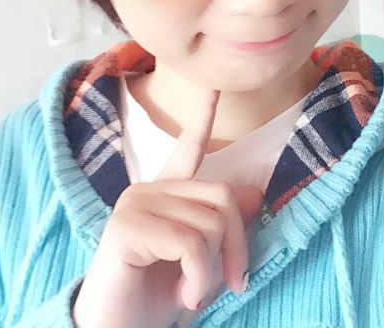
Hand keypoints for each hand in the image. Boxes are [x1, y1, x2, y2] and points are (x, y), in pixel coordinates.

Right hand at [72, 87, 264, 327]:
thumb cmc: (157, 298)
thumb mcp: (203, 262)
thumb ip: (223, 227)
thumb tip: (256, 193)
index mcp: (166, 194)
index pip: (188, 147)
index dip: (203, 114)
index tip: (215, 84)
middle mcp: (148, 190)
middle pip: (223, 196)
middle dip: (237, 247)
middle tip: (233, 282)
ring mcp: (135, 204)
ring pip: (210, 223)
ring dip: (215, 270)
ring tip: (195, 291)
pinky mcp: (127, 227)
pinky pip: (191, 243)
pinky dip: (200, 278)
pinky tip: (185, 295)